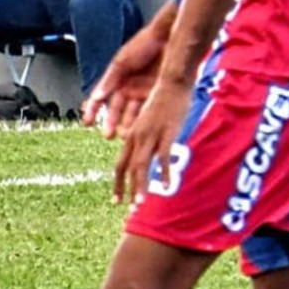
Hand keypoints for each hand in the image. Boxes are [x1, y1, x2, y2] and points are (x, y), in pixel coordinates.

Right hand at [82, 18, 171, 138]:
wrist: (169, 38)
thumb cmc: (144, 44)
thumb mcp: (122, 62)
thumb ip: (109, 80)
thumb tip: (96, 97)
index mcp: (116, 78)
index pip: (101, 98)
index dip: (93, 110)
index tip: (87, 121)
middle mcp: (129, 87)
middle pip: (116, 109)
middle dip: (111, 122)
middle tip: (108, 135)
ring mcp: (143, 91)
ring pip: (133, 113)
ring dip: (127, 124)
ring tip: (125, 135)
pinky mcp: (158, 93)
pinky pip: (149, 110)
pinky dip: (144, 120)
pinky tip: (140, 128)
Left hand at [111, 77, 191, 205]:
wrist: (171, 81)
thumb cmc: (164, 100)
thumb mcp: (151, 121)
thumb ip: (148, 137)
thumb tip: (151, 153)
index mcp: (131, 134)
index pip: (121, 164)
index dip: (118, 182)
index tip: (117, 199)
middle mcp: (136, 136)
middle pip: (126, 167)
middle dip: (124, 189)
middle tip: (123, 207)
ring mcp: (150, 136)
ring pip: (140, 166)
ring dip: (140, 187)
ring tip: (140, 204)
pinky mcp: (165, 133)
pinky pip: (162, 157)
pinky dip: (162, 173)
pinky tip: (165, 186)